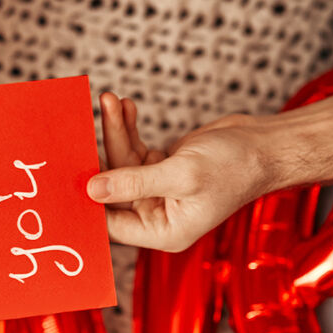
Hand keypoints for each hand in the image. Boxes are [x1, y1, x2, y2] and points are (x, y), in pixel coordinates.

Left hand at [86, 93, 271, 252]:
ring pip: (122, 162)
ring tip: (109, 101)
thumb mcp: (180, 174)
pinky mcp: (162, 168)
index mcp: (164, 231)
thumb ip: (133, 182)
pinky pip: (135, 149)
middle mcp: (158, 215)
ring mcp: (159, 191)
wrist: (266, 145)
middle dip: (103, 151)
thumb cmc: (236, 166)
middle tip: (90, 119)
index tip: (65, 175)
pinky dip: (129, 128)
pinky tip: (123, 106)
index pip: (112, 224)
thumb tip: (92, 191)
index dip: (88, 201)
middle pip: (113, 186)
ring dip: (116, 130)